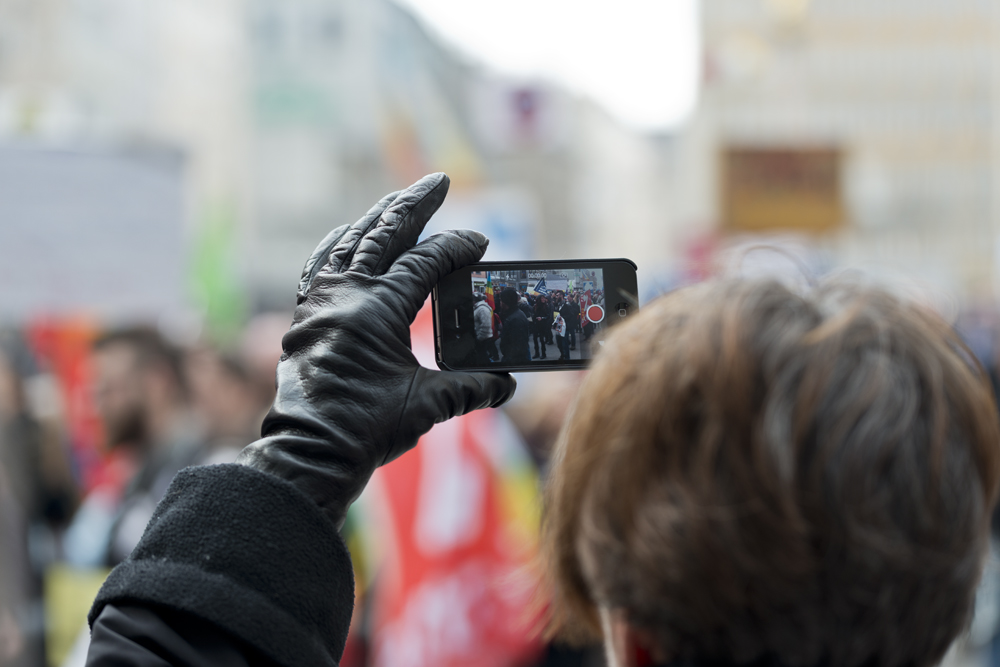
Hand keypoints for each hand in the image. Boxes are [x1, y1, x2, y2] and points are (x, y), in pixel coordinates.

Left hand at [237, 173, 515, 528]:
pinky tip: (349, 233)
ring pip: (350, 242)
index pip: (424, 263)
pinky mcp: (307, 315)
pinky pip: (321, 264)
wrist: (309, 453)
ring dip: (378, 218)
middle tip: (438, 181)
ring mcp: (320, 301)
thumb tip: (507, 384)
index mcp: (377, 309)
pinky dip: (338, 243)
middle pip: (383, 234)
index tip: (481, 243)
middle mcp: (345, 295)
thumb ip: (471, 387)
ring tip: (401, 199)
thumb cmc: (365, 429)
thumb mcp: (428, 405)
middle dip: (414, 205)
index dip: (456, 248)